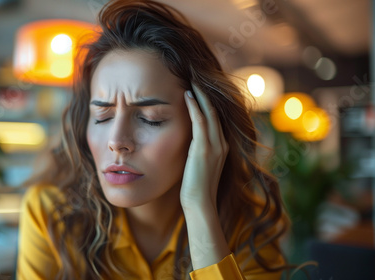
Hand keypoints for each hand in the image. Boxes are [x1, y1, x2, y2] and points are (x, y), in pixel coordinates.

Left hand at [180, 82, 228, 212]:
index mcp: (222, 147)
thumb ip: (197, 151)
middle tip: (195, 79)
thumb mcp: (198, 165)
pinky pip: (201, 121)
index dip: (208, 103)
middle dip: (206, 95)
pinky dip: (194, 107)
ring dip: (200, 96)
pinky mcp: (205, 148)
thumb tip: (187, 143)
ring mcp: (216, 145)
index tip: (197, 90)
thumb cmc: (195, 187)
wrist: (200, 202)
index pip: (216, 119)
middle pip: (215, 112)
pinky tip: (187, 96)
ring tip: (191, 82)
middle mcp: (222, 143)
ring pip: (210, 113)